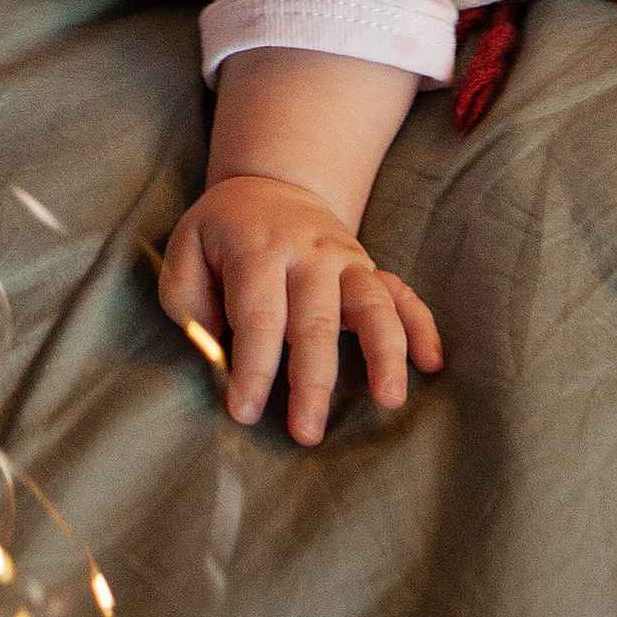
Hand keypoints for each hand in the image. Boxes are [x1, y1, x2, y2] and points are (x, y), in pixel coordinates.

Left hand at [158, 171, 442, 446]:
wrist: (271, 183)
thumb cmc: (221, 233)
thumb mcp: (185, 250)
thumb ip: (187, 300)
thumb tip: (211, 351)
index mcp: (257, 249)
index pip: (258, 313)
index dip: (252, 364)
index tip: (244, 412)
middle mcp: (308, 253)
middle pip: (314, 319)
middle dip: (313, 379)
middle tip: (307, 433)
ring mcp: (345, 258)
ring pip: (372, 303)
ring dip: (383, 352)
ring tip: (389, 401)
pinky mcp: (369, 267)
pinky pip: (402, 294)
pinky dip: (421, 326)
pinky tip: (431, 363)